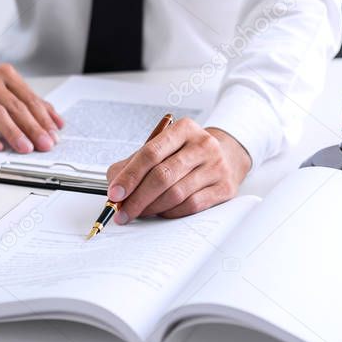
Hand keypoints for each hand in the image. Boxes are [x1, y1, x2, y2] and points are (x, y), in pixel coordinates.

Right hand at [0, 65, 63, 152]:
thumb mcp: (5, 94)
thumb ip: (30, 105)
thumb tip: (57, 123)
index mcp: (4, 75)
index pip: (28, 99)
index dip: (43, 118)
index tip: (54, 135)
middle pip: (14, 106)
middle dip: (33, 127)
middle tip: (44, 144)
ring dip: (12, 132)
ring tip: (25, 147)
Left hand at [105, 119, 250, 222]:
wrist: (225, 156)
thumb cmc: (187, 154)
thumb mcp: (162, 148)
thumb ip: (135, 163)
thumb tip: (115, 186)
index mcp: (183, 129)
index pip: (150, 153)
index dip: (129, 176)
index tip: (115, 194)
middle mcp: (203, 144)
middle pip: (162, 176)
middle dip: (137, 198)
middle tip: (123, 212)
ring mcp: (216, 166)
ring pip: (176, 194)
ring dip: (152, 208)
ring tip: (140, 211)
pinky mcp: (224, 187)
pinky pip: (191, 206)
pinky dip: (170, 213)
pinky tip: (162, 212)